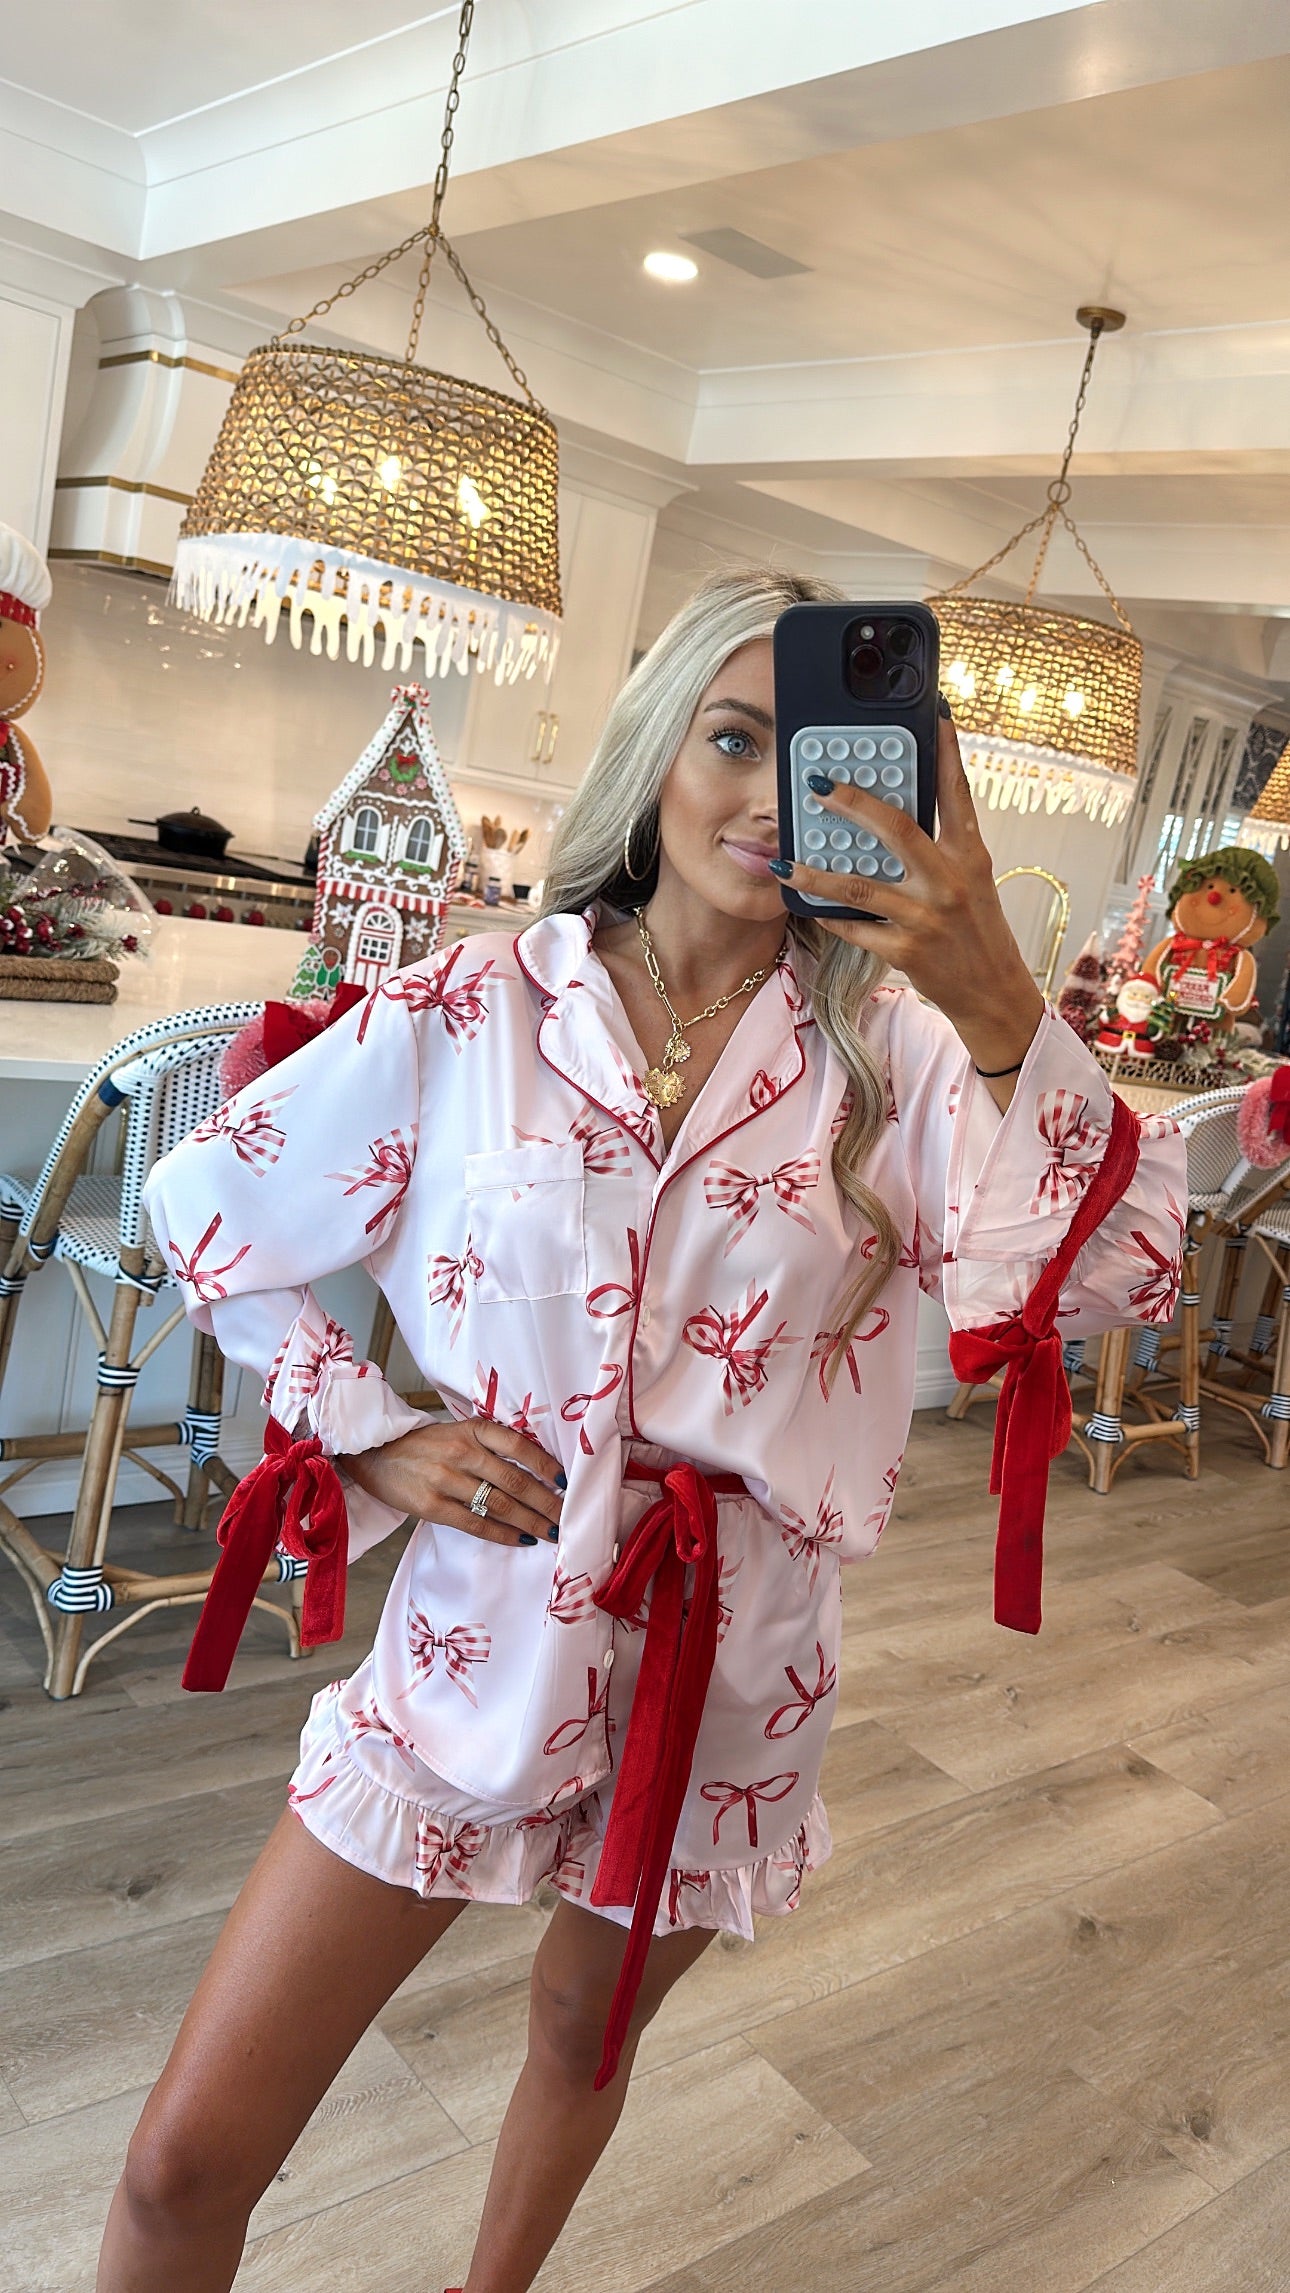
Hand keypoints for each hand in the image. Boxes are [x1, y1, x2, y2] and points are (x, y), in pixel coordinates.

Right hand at [340, 1418, 564, 1547]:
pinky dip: (502, 1534)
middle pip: (514, 1480)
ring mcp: (446, 1479)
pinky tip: (521, 1540)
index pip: (518, 1445)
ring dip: (530, 1521)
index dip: (545, 1464)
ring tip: (551, 1532)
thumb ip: (489, 1445)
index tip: (565, 1482)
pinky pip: (475, 1524)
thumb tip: (534, 1469)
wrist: (374, 1453)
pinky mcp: (432, 1506)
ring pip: (499, 1504)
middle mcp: (461, 1452)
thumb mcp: (457, 1431)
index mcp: (472, 1429)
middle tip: (567, 1515)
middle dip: (545, 1501)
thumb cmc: (423, 1445)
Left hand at [778, 705, 1045, 1100]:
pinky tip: (806, 906)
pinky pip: (855, 928)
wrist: (993, 994)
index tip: (932, 714)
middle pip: (897, 830)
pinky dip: (828, 917)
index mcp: (970, 855)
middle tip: (817, 784)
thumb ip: (942, 847)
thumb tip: (899, 812)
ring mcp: (927, 918)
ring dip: (816, 873)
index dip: (945, 751)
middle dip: (853, 803)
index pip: (957, 793)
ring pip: (860, 887)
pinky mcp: (907, 952)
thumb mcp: (973, 881)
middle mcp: (950, 881)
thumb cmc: (978, 932)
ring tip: (783, 861)